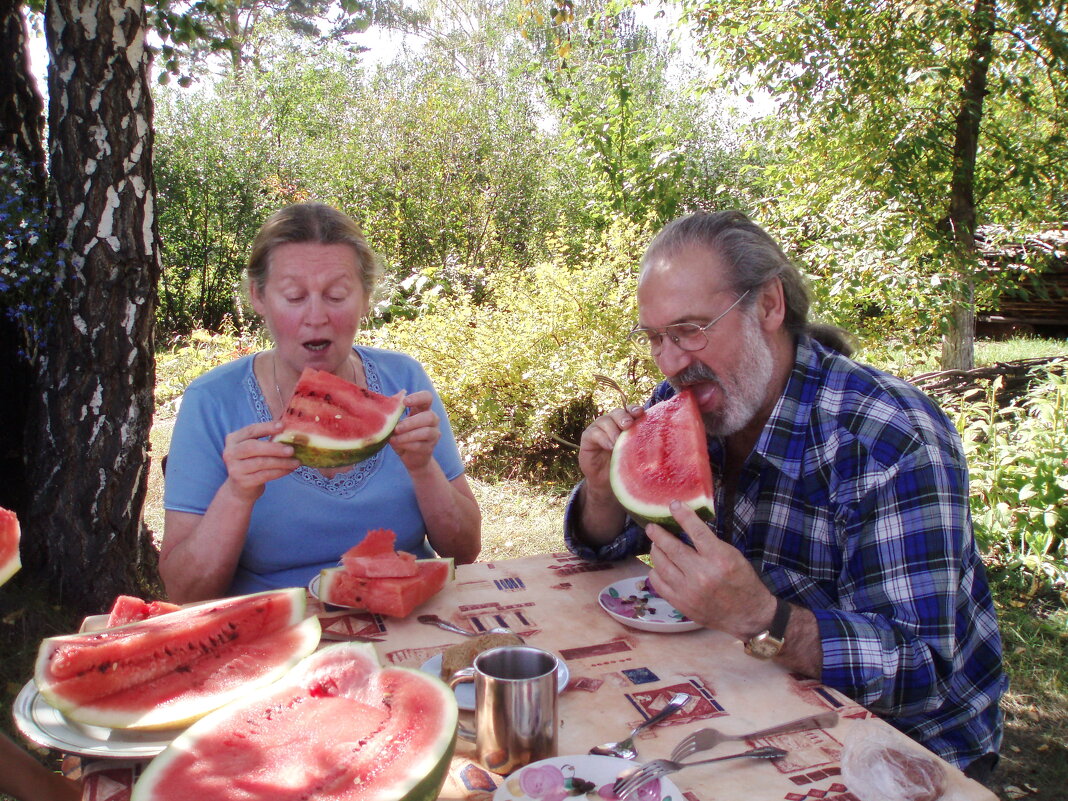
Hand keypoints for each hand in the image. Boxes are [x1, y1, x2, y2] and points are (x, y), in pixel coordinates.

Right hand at [221, 420, 299, 500]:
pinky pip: (264, 475)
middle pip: (253, 447)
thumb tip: (292, 432)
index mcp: (233, 439)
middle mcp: (230, 453)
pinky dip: (279, 472)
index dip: (267, 427)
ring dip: (281, 462)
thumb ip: (268, 439)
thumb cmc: (252, 463)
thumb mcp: (256, 449)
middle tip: (291, 450)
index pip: (250, 430)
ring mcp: (235, 468)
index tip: (283, 426)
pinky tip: (289, 469)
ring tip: (296, 462)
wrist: (241, 489)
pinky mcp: (243, 482)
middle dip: (274, 448)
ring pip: (261, 462)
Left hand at [390, 391, 440, 472]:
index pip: (427, 397)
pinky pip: (421, 445)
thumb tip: (386, 405)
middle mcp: (432, 420)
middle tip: (397, 428)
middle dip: (412, 422)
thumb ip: (394, 415)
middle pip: (429, 416)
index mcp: (423, 409)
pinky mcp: (430, 448)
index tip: (405, 402)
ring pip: (426, 432)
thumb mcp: (396, 424)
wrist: (411, 458)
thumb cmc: (402, 436)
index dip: (418, 397)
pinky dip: (407, 445)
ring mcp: (434, 434)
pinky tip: (398, 445)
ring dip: (408, 435)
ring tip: (394, 438)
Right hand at [577, 405, 644, 496]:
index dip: (634, 409)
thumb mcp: (633, 454)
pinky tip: (609, 446)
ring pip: (605, 420)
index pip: (630, 411)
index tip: (640, 413)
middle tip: (628, 425)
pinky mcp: (587, 437)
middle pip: (617, 412)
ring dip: (613, 430)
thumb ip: (640, 443)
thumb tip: (657, 439)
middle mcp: (612, 422)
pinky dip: (603, 438)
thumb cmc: (623, 466)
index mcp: (625, 423)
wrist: (605, 481)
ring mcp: (598, 428)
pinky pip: (594, 433)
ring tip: (618, 442)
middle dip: (623, 417)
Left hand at [646, 502, 776, 639]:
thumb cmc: (742, 582)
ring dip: (656, 551)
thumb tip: (688, 527)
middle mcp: (701, 574)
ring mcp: (688, 591)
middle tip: (651, 527)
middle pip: (672, 549)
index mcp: (719, 559)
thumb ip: (711, 543)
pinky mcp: (681, 603)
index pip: (696, 532)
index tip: (673, 505)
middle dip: (659, 535)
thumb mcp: (733, 556)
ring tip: (655, 544)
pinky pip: (659, 584)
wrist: (747, 615)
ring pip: (662, 565)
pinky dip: (656, 572)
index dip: (683, 516)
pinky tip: (658, 566)